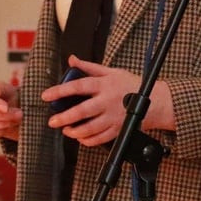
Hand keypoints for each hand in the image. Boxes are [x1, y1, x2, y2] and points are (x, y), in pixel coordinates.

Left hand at [42, 56, 175, 145]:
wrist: (154, 101)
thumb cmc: (130, 84)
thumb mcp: (111, 71)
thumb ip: (89, 67)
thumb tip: (72, 60)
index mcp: (105, 84)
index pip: (78, 86)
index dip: (60, 91)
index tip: (46, 95)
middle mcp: (108, 101)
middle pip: (82, 111)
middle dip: (65, 118)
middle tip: (53, 121)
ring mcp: (113, 117)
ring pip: (90, 129)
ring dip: (74, 132)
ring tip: (66, 130)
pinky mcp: (118, 129)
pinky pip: (100, 139)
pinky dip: (87, 140)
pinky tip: (80, 137)